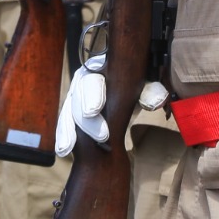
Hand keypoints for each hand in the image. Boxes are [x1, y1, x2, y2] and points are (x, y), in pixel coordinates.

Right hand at [55, 53, 169, 155]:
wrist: (128, 93)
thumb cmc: (136, 86)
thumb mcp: (146, 86)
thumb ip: (151, 91)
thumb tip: (156, 101)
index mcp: (99, 69)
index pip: (92, 80)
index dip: (92, 96)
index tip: (94, 111)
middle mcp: (83, 81)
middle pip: (78, 99)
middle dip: (86, 120)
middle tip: (100, 137)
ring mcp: (75, 98)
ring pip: (68, 113)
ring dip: (68, 132)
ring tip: (68, 148)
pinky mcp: (72, 115)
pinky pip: (65, 126)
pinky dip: (64, 138)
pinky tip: (63, 150)